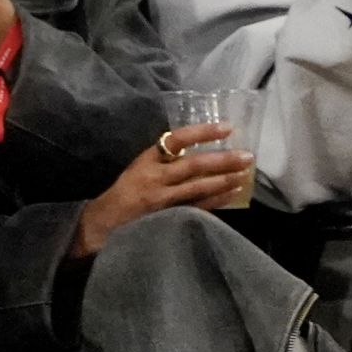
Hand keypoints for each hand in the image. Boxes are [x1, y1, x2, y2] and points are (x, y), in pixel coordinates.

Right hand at [71, 124, 252, 257]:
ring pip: (198, 187)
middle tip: (247, 156)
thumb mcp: (139, 168)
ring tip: (245, 175)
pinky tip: (232, 194)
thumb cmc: (125, 193)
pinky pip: (196, 207)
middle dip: (223, 160)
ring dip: (224, 181)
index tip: (228, 127)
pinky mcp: (166, 217)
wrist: (104, 224)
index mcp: (147, 159)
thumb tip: (200, 149)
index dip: (203, 132)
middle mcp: (154, 177)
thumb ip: (165, 159)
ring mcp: (161, 199)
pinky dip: (216, 201)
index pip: (177, 139)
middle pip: (193, 165)